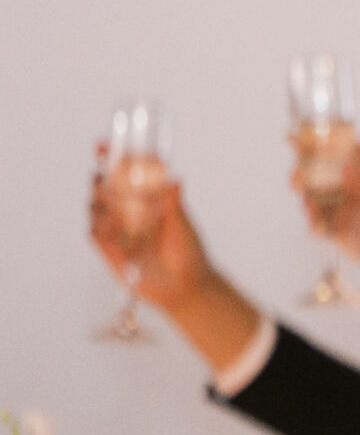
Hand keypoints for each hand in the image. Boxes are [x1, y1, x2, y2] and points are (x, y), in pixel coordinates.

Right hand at [88, 159, 263, 370]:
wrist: (186, 288)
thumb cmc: (190, 254)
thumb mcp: (183, 226)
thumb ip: (174, 204)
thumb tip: (176, 180)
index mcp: (146, 198)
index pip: (124, 173)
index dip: (112, 157)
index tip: (103, 145)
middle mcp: (128, 210)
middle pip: (104, 186)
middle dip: (100, 177)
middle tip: (106, 177)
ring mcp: (116, 228)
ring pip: (95, 206)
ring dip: (98, 199)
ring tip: (110, 200)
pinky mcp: (108, 248)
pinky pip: (94, 231)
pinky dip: (98, 224)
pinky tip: (108, 223)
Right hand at [301, 143, 359, 327]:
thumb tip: (343, 164)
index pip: (335, 145)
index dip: (315, 142)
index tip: (295, 140)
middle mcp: (350, 180)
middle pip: (316, 169)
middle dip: (303, 173)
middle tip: (298, 181)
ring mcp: (341, 203)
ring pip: (313, 195)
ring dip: (308, 200)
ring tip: (312, 208)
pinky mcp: (336, 226)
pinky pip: (317, 222)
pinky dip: (315, 224)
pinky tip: (319, 227)